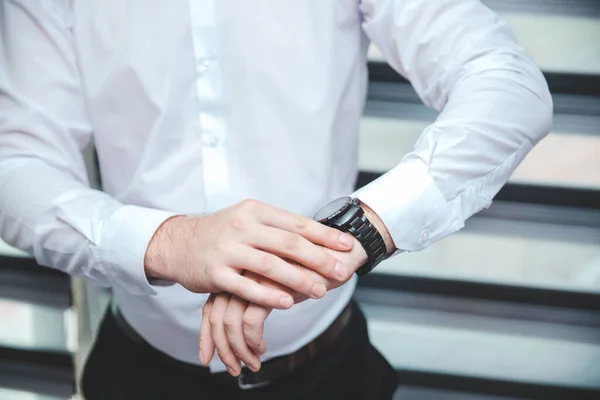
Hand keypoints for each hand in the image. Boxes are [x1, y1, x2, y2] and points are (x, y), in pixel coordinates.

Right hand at [144, 199, 354, 308]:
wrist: (178, 242)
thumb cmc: (222, 231)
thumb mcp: (247, 219)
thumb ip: (277, 226)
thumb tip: (317, 234)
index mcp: (255, 211)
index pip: (296, 223)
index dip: (324, 235)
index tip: (347, 245)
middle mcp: (242, 226)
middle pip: (288, 244)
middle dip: (318, 259)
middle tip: (339, 272)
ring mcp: (227, 250)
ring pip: (270, 266)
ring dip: (298, 279)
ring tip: (319, 291)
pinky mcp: (215, 273)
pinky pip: (246, 287)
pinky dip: (268, 295)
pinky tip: (288, 302)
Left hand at [198, 240, 366, 374]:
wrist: (339, 251)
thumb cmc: (310, 266)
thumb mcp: (279, 281)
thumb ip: (257, 292)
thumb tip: (238, 323)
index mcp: (240, 266)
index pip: (213, 302)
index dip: (209, 331)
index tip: (210, 355)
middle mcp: (241, 267)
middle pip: (215, 313)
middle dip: (220, 345)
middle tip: (233, 367)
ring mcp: (252, 274)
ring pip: (229, 320)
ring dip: (238, 349)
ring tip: (252, 364)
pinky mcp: (267, 284)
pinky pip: (250, 321)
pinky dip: (253, 340)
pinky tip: (262, 350)